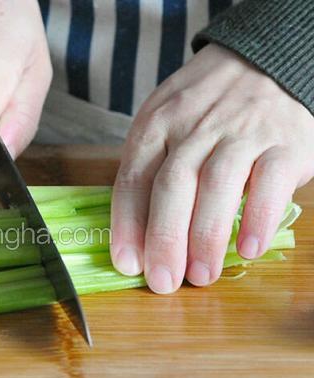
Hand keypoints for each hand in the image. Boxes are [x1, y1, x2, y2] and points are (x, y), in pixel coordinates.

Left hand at [111, 44, 313, 293]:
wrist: (266, 60)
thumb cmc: (206, 107)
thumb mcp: (166, 124)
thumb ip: (151, 172)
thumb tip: (138, 240)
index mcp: (156, 125)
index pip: (133, 178)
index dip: (127, 224)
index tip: (127, 264)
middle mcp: (194, 128)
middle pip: (172, 185)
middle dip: (164, 239)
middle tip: (163, 282)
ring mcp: (241, 132)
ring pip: (217, 185)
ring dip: (206, 236)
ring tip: (201, 276)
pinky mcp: (285, 142)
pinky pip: (270, 181)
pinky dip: (258, 217)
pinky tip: (248, 249)